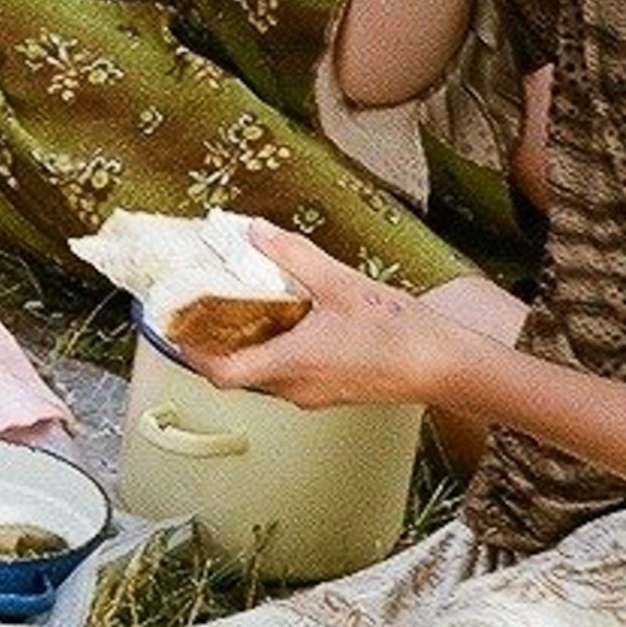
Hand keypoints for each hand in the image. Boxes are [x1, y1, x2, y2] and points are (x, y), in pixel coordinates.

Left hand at [187, 220, 466, 411]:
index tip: (175, 325)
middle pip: (236, 372)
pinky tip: (288, 319)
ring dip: (248, 343)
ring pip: (263, 373)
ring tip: (242, 305)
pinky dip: (276, 348)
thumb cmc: (403, 335)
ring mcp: (314, 394)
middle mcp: (295, 388)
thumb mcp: (342, 284)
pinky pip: (289, 373)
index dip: (191, 351)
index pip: (219, 372)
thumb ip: (294, 257)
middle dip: (216, 340)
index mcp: (290, 365)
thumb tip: (255, 233)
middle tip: (204, 306)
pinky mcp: (332, 391)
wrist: (450, 367)